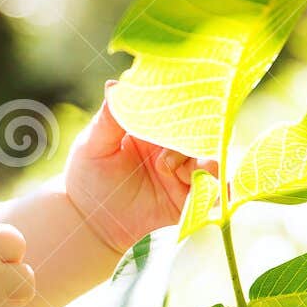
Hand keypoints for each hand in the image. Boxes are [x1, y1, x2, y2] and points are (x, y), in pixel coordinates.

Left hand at [64, 83, 214, 253]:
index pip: (175, 110)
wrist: (91, 222)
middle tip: (179, 147)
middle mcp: (173, 146)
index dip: (182, 108)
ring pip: (210, 160)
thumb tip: (114, 85)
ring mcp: (183, 172)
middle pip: (200, 134)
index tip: (183, 109)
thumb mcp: (93, 144)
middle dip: (198, 138)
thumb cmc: (88, 175)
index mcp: (152, 127)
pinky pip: (213, 191)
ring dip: (205, 163)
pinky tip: (209, 189)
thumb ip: (108, 119)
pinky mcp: (189, 199)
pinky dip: (217, 189)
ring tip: (186, 170)